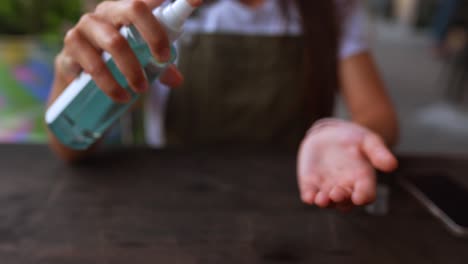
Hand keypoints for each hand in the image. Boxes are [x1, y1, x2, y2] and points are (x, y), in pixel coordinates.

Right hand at [53, 0, 184, 102]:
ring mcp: (85, 27)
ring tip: (141, 89)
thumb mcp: (140, 63)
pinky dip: (111, 84)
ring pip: (114, 41)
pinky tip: (121, 96)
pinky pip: (93, 64)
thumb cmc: (113, 64)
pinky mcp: (70, 48)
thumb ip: (159, 67)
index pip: (147, 0)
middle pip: (134, 8)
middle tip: (163, 60)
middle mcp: (105, 12)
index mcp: (125, 10)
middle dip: (155, 35)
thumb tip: (178, 80)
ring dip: (132, 69)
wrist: (76, 81)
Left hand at [297, 119, 397, 210]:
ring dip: (325, 202)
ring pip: (327, 202)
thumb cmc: (353, 138)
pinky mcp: (311, 184)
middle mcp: (346, 188)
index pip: (366, 194)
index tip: (359, 196)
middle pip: (345, 202)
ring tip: (321, 199)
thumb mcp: (368, 141)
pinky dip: (309, 197)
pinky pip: (310, 195)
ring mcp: (327, 187)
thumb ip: (378, 152)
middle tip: (337, 194)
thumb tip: (392, 165)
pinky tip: (308, 197)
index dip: (363, 196)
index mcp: (362, 180)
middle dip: (341, 200)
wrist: (330, 134)